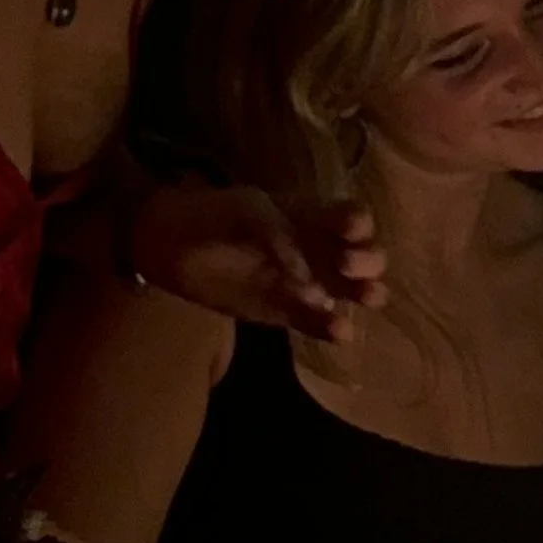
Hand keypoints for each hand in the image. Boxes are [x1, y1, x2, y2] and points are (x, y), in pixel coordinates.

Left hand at [131, 181, 384, 345]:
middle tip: (345, 265)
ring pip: (354, 290)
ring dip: (367, 292)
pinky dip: (334, 327)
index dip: (360, 224)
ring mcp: (309, 283)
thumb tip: (304, 275)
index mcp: (315, 216)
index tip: (350, 229)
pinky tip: (340, 331)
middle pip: (367, 256)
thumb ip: (276, 235)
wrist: (175, 245)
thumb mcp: (247, 211)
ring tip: (366, 297)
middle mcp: (321, 249)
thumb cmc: (216, 216)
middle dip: (368, 260)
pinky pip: (321, 322)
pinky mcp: (289, 313)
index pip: (353, 219)